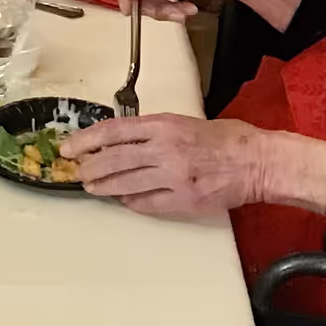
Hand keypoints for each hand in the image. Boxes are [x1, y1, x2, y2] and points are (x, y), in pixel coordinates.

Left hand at [62, 114, 270, 219]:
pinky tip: (123, 201)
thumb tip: (123, 141)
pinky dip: (131, 202)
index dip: (87, 139)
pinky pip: (147, 203)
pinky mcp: (183, 201)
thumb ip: (154, 131)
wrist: (255, 161)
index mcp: (164, 125)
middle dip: (90, 167)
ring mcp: (173, 177)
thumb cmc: (225, 138)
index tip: (70, 147)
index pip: (114, 131)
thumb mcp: (184, 122)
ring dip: (105, 186)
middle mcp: (165, 150)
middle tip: (77, 172)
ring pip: (126, 183)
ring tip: (92, 187)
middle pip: (115, 159)